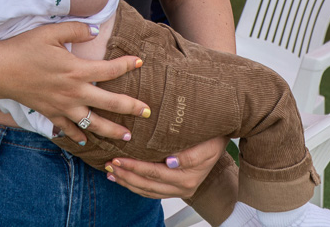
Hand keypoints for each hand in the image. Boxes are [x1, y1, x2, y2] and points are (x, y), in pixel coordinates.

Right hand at [0, 22, 146, 143]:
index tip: (140, 62)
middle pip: (110, 103)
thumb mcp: (50, 32)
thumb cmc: (24, 48)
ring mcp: (63, 106)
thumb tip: (95, 30)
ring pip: (93, 123)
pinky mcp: (51, 113)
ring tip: (127, 136)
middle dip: (132, 107)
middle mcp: (74, 91)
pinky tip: (86, 140)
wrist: (1, 70)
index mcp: (77, 69)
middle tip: (148, 112)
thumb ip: (75, 30)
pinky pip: (68, 129)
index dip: (127, 65)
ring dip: (112, 130)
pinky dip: (78, 136)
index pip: (110, 69)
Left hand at [105, 136, 228, 198]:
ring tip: (111, 173)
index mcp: (188, 177)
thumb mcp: (205, 144)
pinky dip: (136, 187)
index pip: (154, 173)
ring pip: (147, 191)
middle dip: (126, 175)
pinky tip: (123, 179)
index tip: (117, 159)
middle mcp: (183, 188)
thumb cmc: (211, 138)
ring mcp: (179, 191)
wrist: (220, 141)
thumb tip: (170, 162)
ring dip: (127, 183)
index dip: (134, 167)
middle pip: (148, 185)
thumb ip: (189, 155)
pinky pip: (152, 192)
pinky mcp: (176, 190)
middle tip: (109, 165)